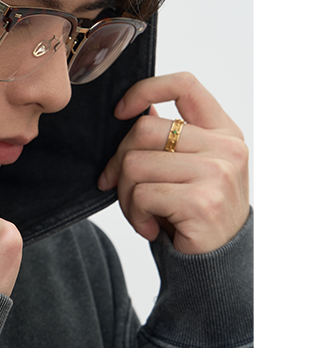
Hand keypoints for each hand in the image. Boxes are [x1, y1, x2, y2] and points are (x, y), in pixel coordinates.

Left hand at [98, 72, 248, 254]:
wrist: (216, 263)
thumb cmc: (192, 213)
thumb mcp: (186, 169)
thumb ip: (168, 139)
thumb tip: (137, 111)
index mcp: (223, 131)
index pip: (185, 84)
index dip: (145, 90)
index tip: (120, 112)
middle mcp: (226, 147)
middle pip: (144, 130)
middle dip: (119, 161)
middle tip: (119, 187)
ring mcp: (218, 173)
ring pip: (135, 164)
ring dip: (125, 194)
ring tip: (140, 212)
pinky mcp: (203, 201)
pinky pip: (141, 194)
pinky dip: (134, 214)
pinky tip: (150, 227)